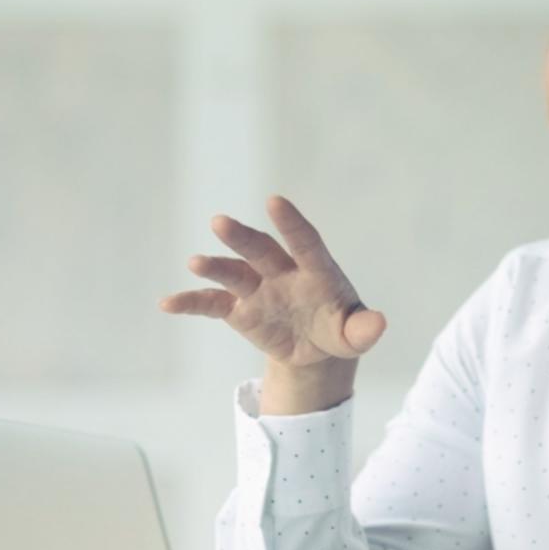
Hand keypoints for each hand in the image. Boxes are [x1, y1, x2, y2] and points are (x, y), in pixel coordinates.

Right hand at [157, 195, 386, 366]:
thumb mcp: (354, 334)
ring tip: (196, 262)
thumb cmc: (339, 329)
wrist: (314, 347)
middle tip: (220, 222)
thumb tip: (380, 324)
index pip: (305, 241)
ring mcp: (258, 288)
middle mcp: (282, 272)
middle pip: (260, 249)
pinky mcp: (238, 309)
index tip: (275, 202)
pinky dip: (190, 302)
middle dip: (242, 237)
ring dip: (214, 266)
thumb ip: (364, 329)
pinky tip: (168, 303)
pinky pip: (211, 303)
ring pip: (233, 271)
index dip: (291, 223)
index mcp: (316, 270)